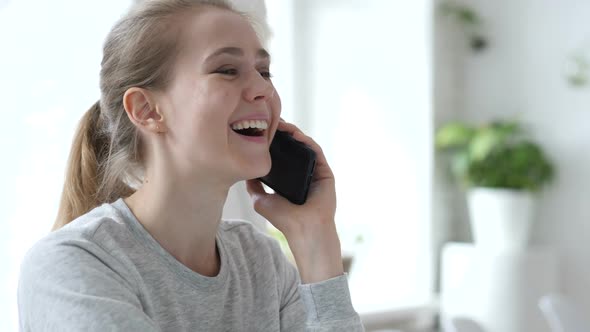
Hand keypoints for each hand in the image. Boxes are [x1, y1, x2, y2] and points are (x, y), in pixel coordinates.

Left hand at [246, 120, 342, 282]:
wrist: (303, 229)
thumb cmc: (284, 219)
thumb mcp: (260, 199)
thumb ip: (253, 186)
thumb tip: (242, 172)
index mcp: (289, 177)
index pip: (280, 154)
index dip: (271, 141)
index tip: (259, 129)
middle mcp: (303, 172)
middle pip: (292, 146)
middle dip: (281, 132)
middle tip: (269, 119)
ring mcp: (315, 171)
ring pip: (304, 145)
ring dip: (293, 132)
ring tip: (280, 124)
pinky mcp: (325, 172)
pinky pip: (316, 151)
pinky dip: (306, 141)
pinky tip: (295, 134)